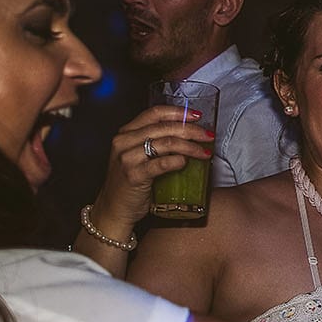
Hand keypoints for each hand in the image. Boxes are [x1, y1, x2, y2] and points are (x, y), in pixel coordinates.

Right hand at [90, 105, 215, 231]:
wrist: (114, 209)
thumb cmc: (130, 184)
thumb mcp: (137, 156)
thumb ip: (154, 143)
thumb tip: (188, 135)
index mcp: (125, 133)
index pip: (154, 113)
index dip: (178, 112)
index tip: (196, 116)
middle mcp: (123, 142)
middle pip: (164, 127)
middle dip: (191, 130)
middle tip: (207, 135)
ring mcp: (127, 158)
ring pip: (166, 143)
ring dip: (190, 146)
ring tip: (204, 152)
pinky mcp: (133, 175)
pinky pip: (161, 163)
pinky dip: (178, 161)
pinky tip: (186, 162)